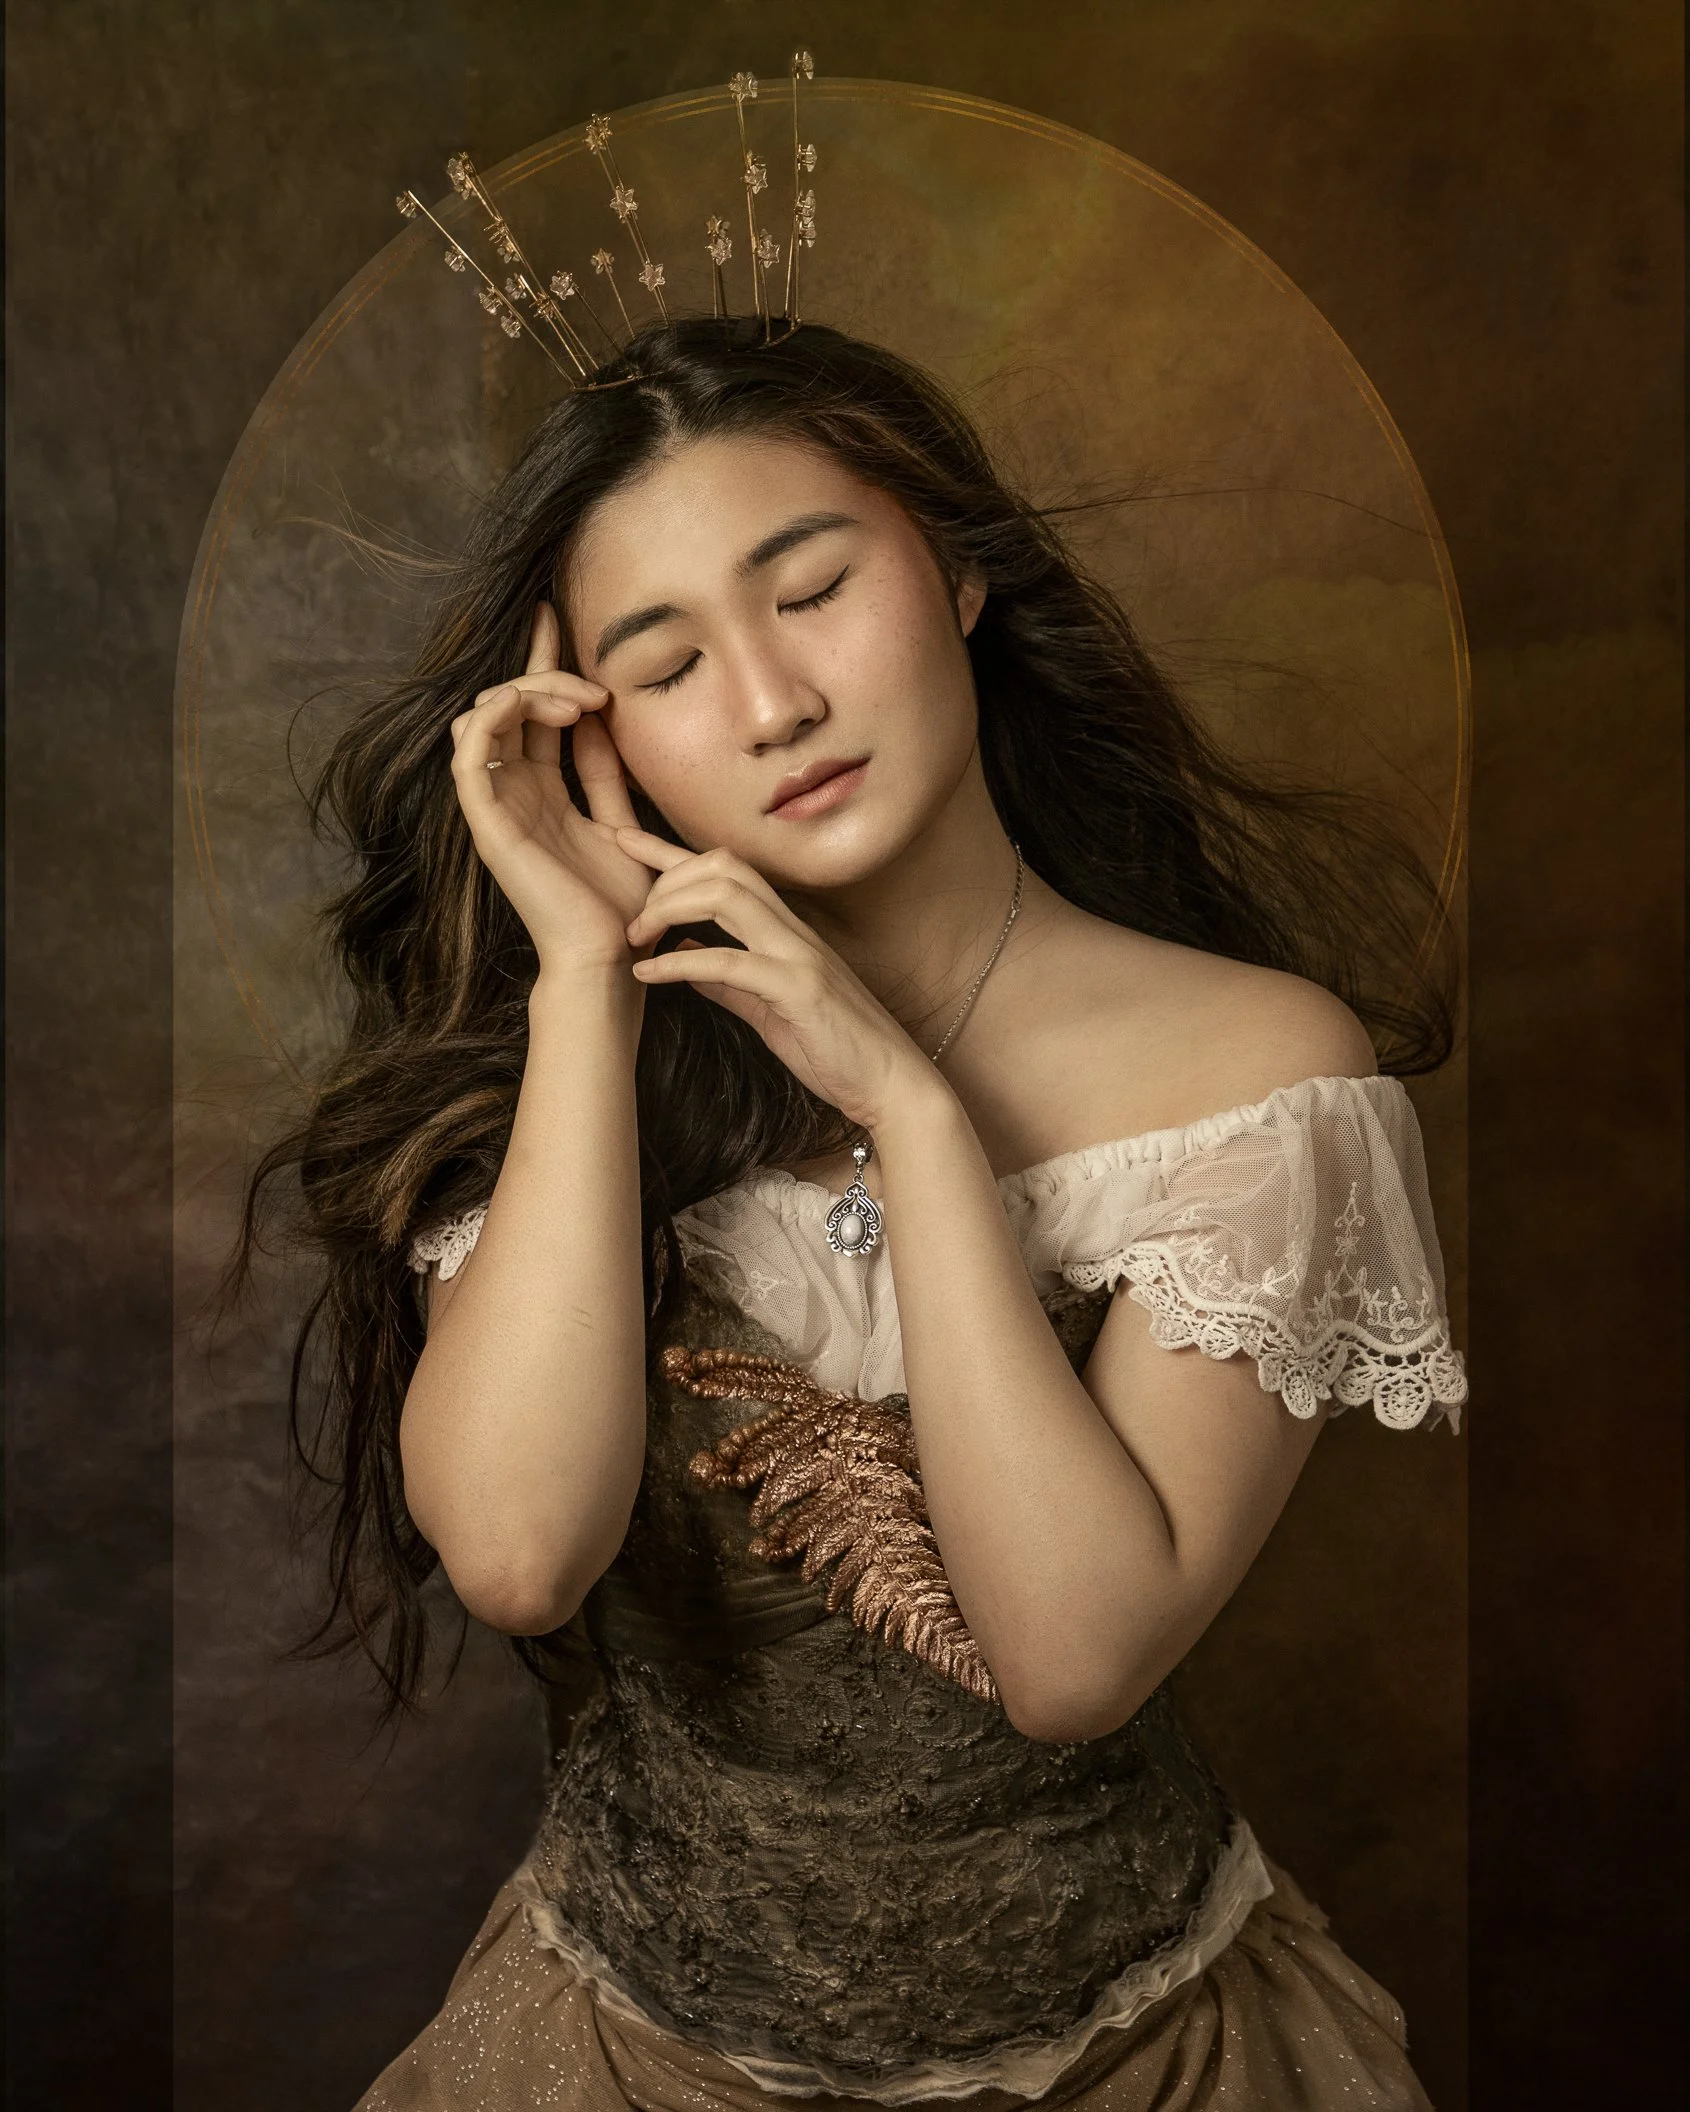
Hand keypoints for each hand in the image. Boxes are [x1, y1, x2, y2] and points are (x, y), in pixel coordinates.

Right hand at [449, 603, 654, 971]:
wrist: (612, 957)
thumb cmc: (624, 907)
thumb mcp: (622, 823)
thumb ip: (607, 774)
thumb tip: (604, 718)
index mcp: (541, 792)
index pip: (531, 711)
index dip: (541, 661)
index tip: (557, 616)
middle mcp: (511, 794)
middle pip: (506, 704)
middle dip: (544, 675)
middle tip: (593, 688)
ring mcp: (495, 807)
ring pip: (482, 716)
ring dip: (525, 693)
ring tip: (579, 704)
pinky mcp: (487, 821)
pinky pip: (467, 753)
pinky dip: (491, 716)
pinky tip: (529, 705)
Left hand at [616, 830, 942, 1131]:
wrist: (890, 1084)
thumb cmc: (835, 1049)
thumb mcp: (768, 1009)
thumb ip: (728, 982)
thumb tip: (687, 956)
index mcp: (785, 931)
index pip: (725, 870)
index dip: (669, 851)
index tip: (621, 840)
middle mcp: (792, 930)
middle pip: (721, 867)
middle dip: (664, 878)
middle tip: (630, 920)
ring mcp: (797, 955)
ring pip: (725, 896)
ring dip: (667, 908)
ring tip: (634, 938)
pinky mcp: (798, 989)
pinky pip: (729, 962)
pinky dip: (679, 964)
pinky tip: (648, 973)